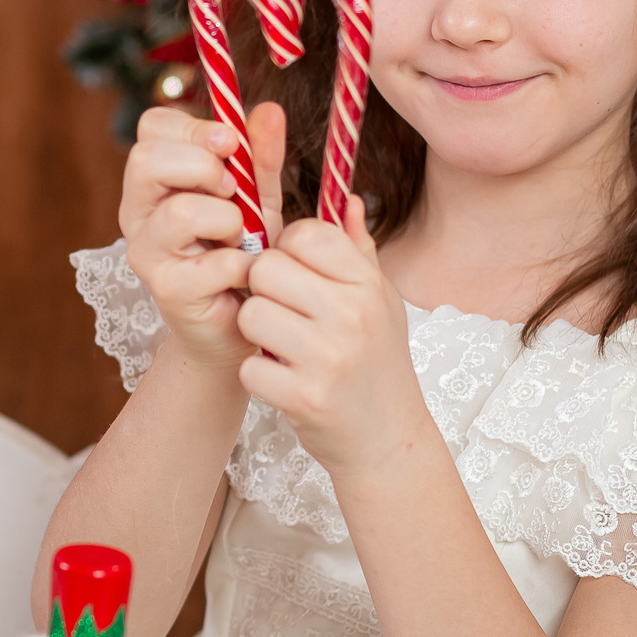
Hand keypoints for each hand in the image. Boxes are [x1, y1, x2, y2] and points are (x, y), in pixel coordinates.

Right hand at [120, 101, 287, 373]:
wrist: (242, 325)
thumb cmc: (243, 256)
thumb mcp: (258, 198)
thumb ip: (261, 157)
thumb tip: (270, 109)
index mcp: (154, 181)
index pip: (152, 127)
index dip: (195, 126)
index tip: (232, 143)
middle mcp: (138, 212)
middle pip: (147, 159)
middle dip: (204, 167)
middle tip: (233, 191)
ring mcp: (147, 253)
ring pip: (182, 211)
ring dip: (229, 221)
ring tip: (241, 240)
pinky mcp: (168, 291)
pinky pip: (214, 262)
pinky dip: (243, 265)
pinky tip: (244, 275)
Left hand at [235, 195, 429, 479]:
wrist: (388, 439)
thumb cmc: (377, 363)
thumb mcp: (380, 302)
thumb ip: (356, 250)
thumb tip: (346, 197)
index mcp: (368, 284)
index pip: (305, 233)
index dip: (285, 250)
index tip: (293, 275)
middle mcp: (352, 314)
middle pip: (266, 269)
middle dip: (263, 291)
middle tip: (282, 314)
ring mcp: (329, 356)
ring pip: (251, 315)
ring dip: (256, 334)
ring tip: (282, 348)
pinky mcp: (305, 397)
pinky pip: (249, 368)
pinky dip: (259, 377)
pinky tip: (284, 381)